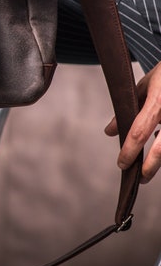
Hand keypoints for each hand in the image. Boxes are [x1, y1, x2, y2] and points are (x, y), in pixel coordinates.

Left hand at [105, 61, 160, 183]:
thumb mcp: (143, 86)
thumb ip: (127, 109)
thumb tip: (109, 132)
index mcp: (158, 102)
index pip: (139, 132)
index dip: (129, 151)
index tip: (121, 164)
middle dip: (149, 168)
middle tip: (139, 179)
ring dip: (159, 161)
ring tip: (148, 170)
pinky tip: (157, 148)